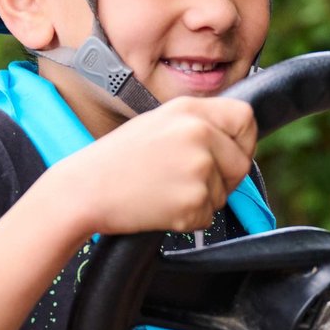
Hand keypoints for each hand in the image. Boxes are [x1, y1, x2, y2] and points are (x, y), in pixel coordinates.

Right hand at [56, 96, 258, 236]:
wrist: (84, 190)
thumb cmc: (115, 161)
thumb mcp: (157, 124)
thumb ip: (196, 126)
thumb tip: (232, 140)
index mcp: (189, 110)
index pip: (245, 117)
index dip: (243, 140)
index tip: (231, 153)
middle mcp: (199, 134)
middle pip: (241, 162)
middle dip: (225, 179)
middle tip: (190, 183)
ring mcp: (199, 168)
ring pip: (224, 193)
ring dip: (201, 200)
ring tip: (163, 191)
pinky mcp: (194, 201)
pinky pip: (207, 216)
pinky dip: (188, 219)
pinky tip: (159, 206)